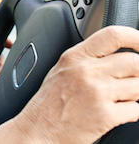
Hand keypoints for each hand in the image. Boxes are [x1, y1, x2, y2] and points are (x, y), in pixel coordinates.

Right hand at [12, 26, 138, 142]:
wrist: (37, 131)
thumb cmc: (48, 104)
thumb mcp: (61, 70)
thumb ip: (86, 59)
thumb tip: (117, 54)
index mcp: (74, 57)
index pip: (113, 35)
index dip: (136, 37)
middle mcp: (86, 71)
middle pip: (134, 61)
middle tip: (132, 80)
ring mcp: (97, 93)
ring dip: (135, 94)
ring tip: (119, 100)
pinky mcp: (105, 115)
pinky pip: (136, 110)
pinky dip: (131, 112)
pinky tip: (116, 113)